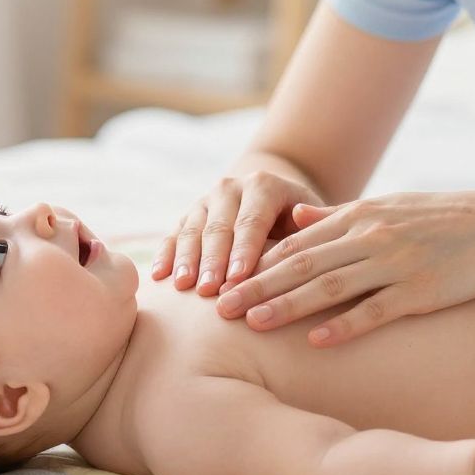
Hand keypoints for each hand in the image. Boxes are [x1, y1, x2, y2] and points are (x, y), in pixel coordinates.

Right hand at [151, 171, 325, 294]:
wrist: (272, 205)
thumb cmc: (302, 225)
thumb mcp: (315, 220)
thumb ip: (314, 222)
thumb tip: (300, 215)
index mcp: (263, 185)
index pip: (252, 220)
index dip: (244, 250)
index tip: (238, 278)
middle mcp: (230, 188)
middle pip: (219, 227)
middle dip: (213, 260)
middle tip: (208, 290)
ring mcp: (206, 201)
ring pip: (192, 230)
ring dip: (186, 259)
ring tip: (182, 286)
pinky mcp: (189, 216)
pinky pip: (173, 235)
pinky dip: (166, 255)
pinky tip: (159, 276)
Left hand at [215, 190, 474, 345]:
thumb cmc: (438, 219)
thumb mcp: (384, 207)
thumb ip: (337, 217)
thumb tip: (294, 217)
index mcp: (357, 217)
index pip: (294, 242)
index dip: (255, 263)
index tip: (223, 280)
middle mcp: (369, 237)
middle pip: (300, 264)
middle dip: (257, 285)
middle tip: (219, 307)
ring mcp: (394, 263)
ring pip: (329, 286)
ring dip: (287, 305)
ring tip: (252, 324)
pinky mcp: (420, 290)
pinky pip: (376, 309)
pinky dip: (344, 324)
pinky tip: (316, 340)